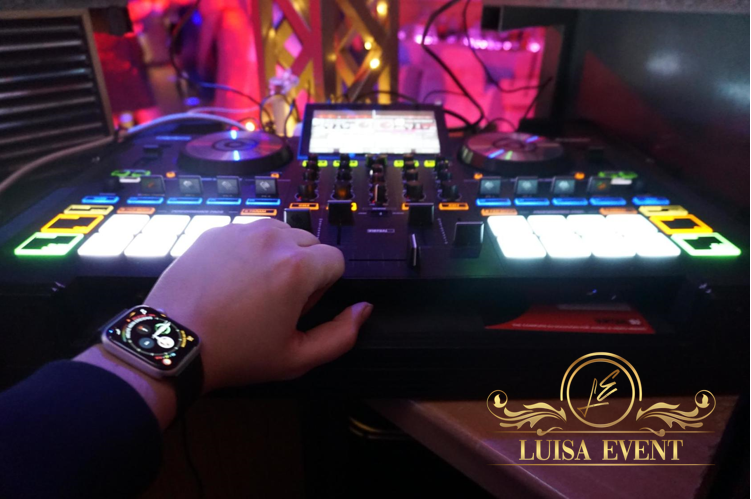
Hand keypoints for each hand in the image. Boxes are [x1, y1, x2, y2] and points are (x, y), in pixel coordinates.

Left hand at [145, 219, 371, 391]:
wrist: (173, 342)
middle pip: (309, 243)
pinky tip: (230, 281)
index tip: (300, 306)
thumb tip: (363, 310)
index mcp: (298, 266)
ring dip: (276, 256)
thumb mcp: (296, 358)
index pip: (336, 259)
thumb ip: (341, 335)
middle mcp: (272, 238)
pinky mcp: (214, 231)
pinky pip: (247, 233)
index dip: (324, 286)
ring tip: (253, 289)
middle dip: (303, 268)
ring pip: (279, 234)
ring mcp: (240, 231)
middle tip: (276, 301)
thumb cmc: (235, 353)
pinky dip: (247, 251)